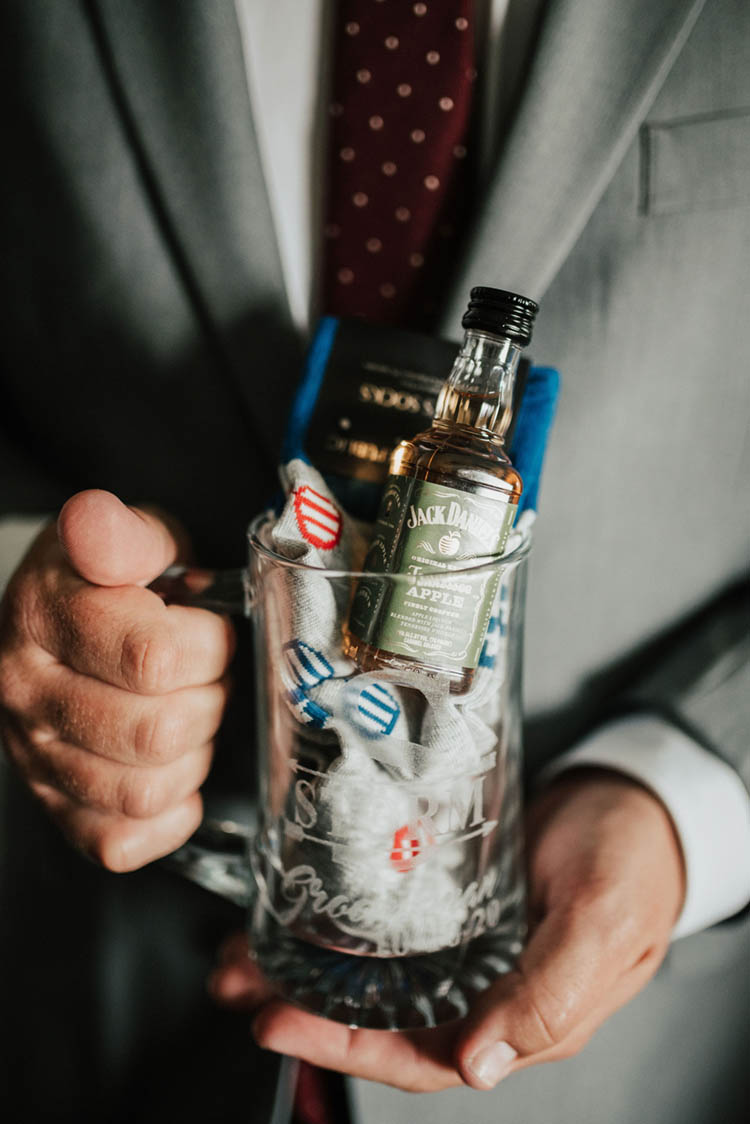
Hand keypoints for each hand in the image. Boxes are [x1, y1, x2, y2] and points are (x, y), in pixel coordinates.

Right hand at [0, 490, 234, 869]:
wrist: (60, 620)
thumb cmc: (109, 583)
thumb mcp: (127, 536)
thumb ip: (126, 533)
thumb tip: (100, 526)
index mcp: (45, 616)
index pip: (153, 658)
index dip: (210, 648)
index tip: (209, 631)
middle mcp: (29, 692)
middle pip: (155, 734)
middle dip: (208, 703)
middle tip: (205, 678)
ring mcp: (37, 757)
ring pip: (143, 793)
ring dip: (192, 757)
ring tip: (188, 717)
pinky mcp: (55, 806)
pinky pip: (120, 841)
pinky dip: (166, 814)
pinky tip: (173, 769)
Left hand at [210, 770, 684, 1091]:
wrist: (638, 799)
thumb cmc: (632, 859)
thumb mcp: (600, 919)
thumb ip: (551, 991)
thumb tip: (480, 1065)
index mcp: (524, 1016)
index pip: (421, 1057)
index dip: (345, 1050)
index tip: (279, 1024)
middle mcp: (485, 989)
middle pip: (381, 1020)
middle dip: (305, 1009)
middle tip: (238, 983)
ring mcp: (466, 944)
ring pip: (376, 974)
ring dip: (308, 966)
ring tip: (245, 951)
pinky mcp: (453, 898)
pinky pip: (388, 923)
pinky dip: (340, 921)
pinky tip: (298, 906)